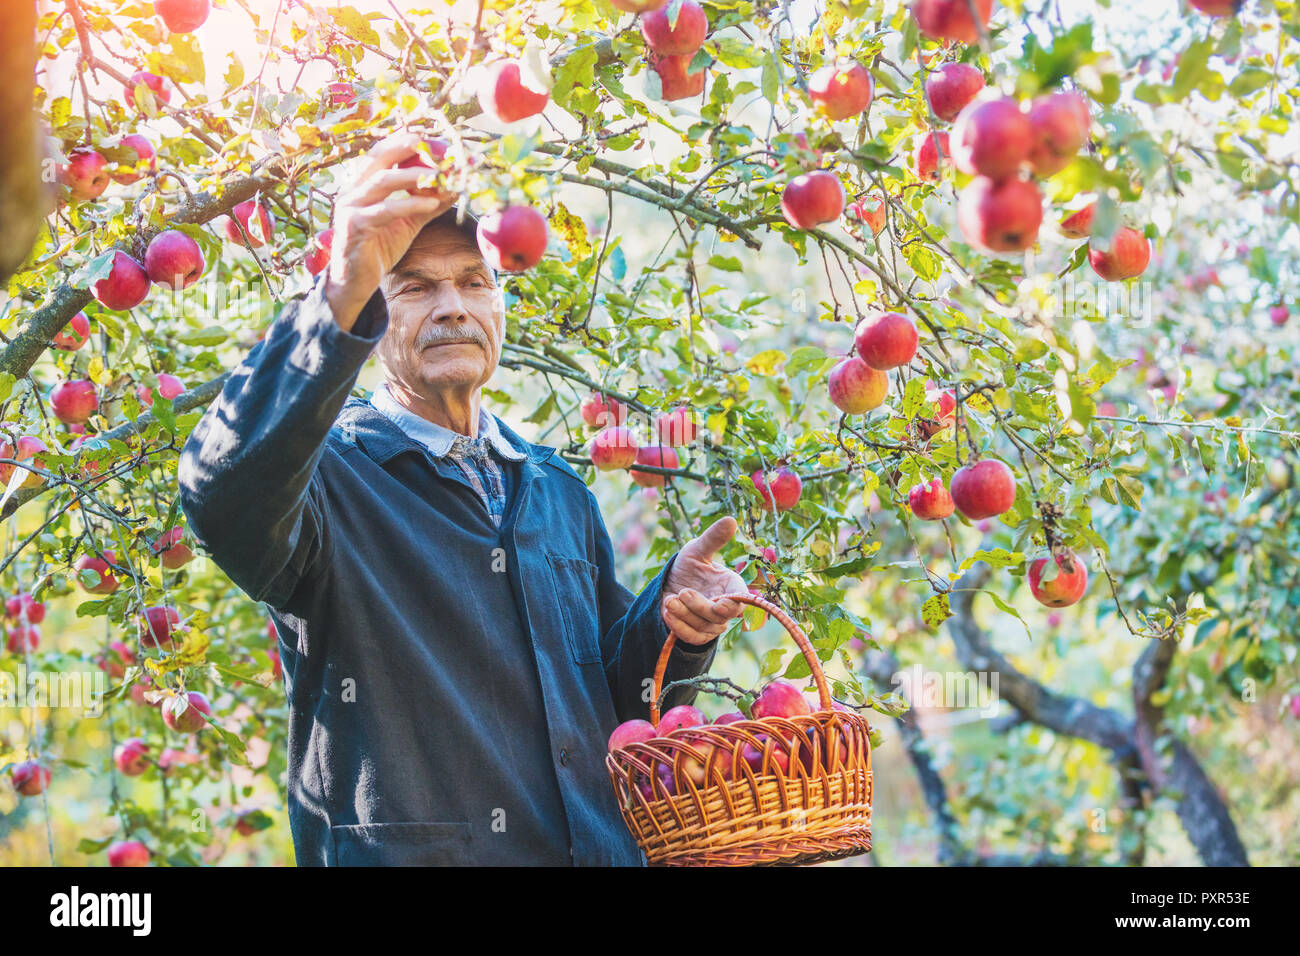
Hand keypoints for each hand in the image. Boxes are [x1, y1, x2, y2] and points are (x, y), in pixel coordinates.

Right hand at [324, 132, 455, 331]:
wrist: (355, 282)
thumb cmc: (378, 249)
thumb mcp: (406, 223)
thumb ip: (425, 205)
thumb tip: (452, 189)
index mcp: (360, 186)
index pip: (380, 155)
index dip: (401, 142)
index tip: (426, 136)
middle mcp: (351, 191)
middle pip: (377, 159)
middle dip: (403, 147)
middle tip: (429, 143)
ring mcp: (349, 208)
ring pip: (381, 181)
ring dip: (412, 175)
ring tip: (439, 175)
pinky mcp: (353, 227)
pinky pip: (385, 210)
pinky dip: (409, 204)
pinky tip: (432, 204)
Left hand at [661, 516, 747, 645]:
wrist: (669, 584)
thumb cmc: (689, 566)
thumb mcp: (697, 550)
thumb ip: (713, 539)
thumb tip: (730, 520)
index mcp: (732, 587)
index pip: (740, 600)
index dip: (732, 603)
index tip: (719, 601)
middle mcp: (725, 608)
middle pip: (719, 616)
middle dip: (699, 606)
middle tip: (682, 592)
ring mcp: (712, 624)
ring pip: (702, 626)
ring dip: (684, 614)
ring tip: (669, 600)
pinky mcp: (697, 635)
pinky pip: (690, 637)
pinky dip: (678, 627)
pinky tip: (667, 613)